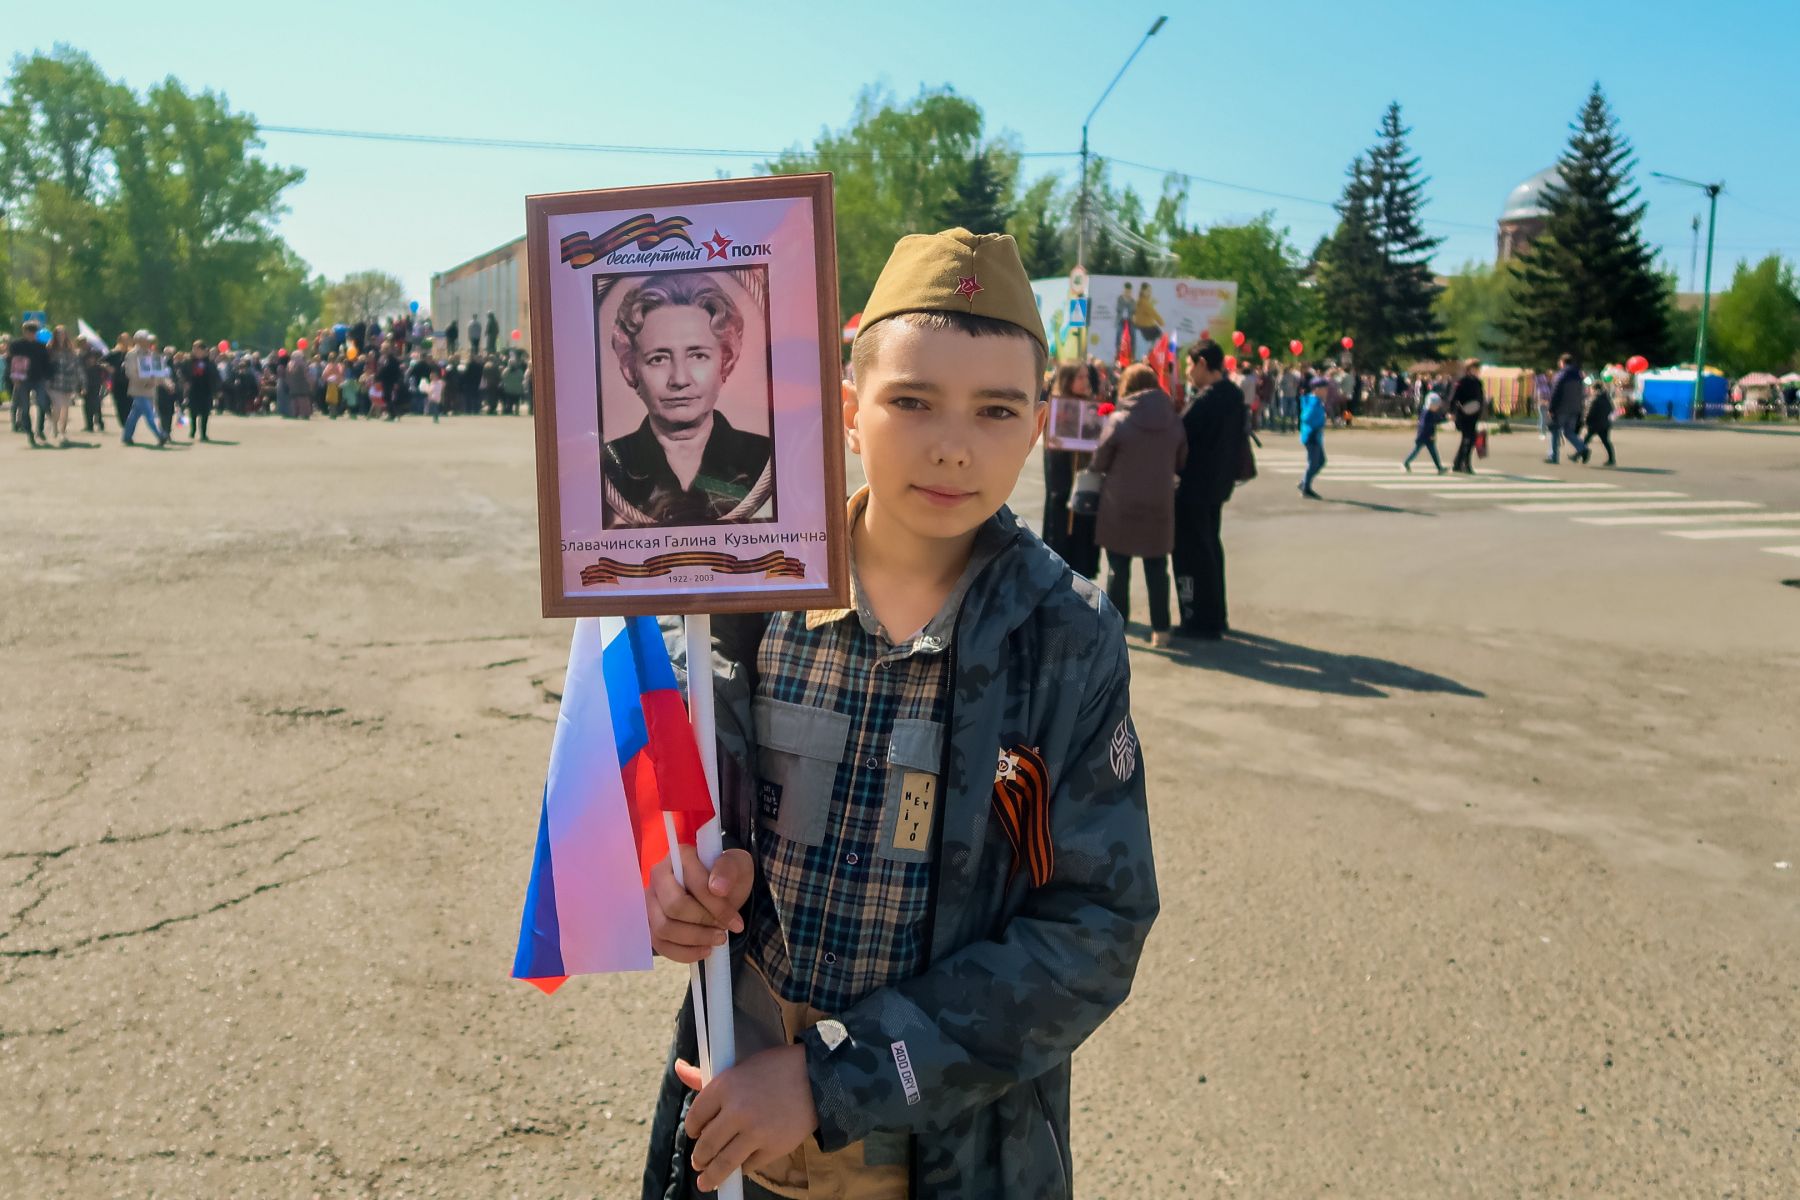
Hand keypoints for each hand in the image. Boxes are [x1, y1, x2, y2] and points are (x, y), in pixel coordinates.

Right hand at [645, 845, 752, 962]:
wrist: (720, 888)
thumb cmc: (727, 875)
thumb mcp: (737, 865)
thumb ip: (728, 870)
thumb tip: (717, 888)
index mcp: (680, 856)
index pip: (695, 884)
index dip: (717, 907)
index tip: (736, 922)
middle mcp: (659, 875)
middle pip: (674, 908)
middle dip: (703, 925)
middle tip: (724, 932)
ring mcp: (651, 900)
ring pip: (663, 929)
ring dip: (694, 940)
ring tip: (717, 940)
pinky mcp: (650, 922)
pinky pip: (659, 944)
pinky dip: (683, 953)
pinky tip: (704, 950)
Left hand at [677, 1045, 818, 1191]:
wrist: (817, 1078)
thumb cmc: (775, 1069)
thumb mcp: (740, 1067)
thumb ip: (707, 1076)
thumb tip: (679, 1069)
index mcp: (725, 1085)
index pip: (694, 1116)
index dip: (691, 1129)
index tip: (694, 1133)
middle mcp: (737, 1110)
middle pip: (705, 1145)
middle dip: (699, 1157)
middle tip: (699, 1161)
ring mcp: (755, 1132)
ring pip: (723, 1163)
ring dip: (711, 1176)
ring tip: (706, 1181)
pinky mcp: (773, 1148)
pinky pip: (748, 1166)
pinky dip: (742, 1168)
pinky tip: (739, 1166)